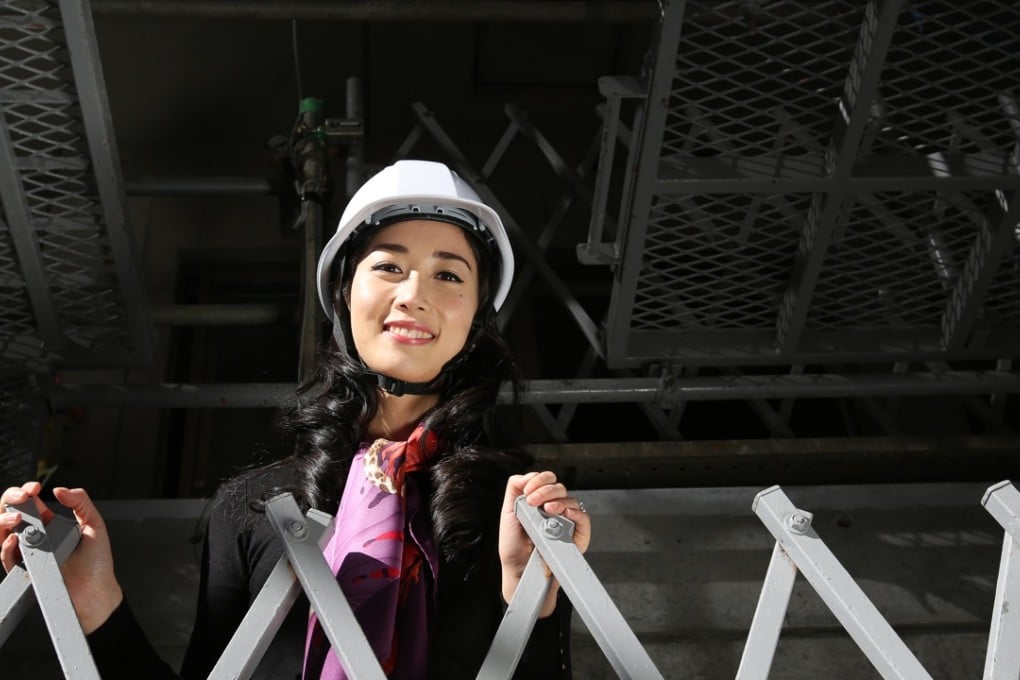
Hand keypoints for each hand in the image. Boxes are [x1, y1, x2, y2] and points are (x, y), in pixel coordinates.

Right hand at [1, 482, 122, 633]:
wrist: (96, 591)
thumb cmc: (97, 563)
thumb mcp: (94, 525)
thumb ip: (81, 503)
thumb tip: (61, 490)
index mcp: (51, 524)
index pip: (30, 504)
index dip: (26, 492)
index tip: (33, 488)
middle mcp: (36, 538)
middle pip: (12, 514)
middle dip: (10, 500)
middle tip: (20, 496)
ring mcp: (29, 554)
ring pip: (3, 533)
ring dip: (4, 520)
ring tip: (17, 517)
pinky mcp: (24, 570)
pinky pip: (7, 558)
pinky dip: (6, 547)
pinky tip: (15, 539)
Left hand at [498, 471, 590, 616]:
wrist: (520, 570)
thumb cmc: (514, 547)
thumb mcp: (508, 513)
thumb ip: (515, 489)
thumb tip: (526, 476)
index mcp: (539, 501)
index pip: (546, 480)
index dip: (538, 480)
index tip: (528, 491)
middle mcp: (554, 509)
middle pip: (558, 487)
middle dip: (545, 490)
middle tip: (534, 501)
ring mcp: (566, 521)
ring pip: (570, 500)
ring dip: (558, 500)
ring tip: (547, 510)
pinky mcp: (577, 535)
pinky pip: (583, 518)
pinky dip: (576, 513)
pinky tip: (565, 514)